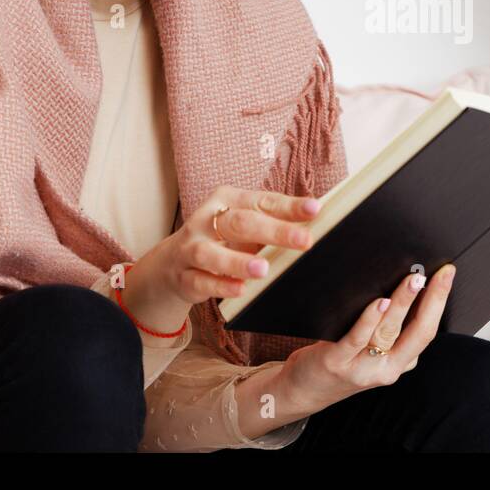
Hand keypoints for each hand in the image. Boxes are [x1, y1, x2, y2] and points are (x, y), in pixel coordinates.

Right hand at [119, 185, 319, 334]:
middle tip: (304, 241)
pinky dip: (220, 285)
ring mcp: (192, 248)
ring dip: (238, 261)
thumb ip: (275, 222)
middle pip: (241, 223)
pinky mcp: (184, 275)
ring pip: (213, 253)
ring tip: (264, 269)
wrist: (174, 262)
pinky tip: (239, 289)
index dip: (289, 206)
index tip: (315, 210)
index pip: (262, 201)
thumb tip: (316, 221)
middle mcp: (207, 220)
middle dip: (274, 231)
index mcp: (228, 200)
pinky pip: (202, 281)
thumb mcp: (247, 225)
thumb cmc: (223, 240)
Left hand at [272, 263, 456, 417]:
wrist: (304, 389)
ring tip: (412, 281)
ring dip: (403, 303)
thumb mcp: (375, 351)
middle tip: (438, 274)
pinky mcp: (336, 361)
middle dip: (431, 300)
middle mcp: (386, 369)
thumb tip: (408, 284)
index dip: (440, 302)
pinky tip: (379, 302)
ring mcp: (362, 367)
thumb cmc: (341, 360)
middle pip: (417, 333)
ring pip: (389, 332)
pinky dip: (370, 319)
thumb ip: (392, 328)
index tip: (447, 275)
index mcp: (399, 362)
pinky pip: (357, 338)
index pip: (427, 331)